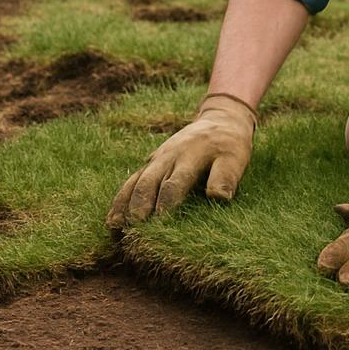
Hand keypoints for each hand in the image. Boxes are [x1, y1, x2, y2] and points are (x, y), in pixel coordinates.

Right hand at [105, 93, 257, 227]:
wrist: (220, 119)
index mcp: (190, 156)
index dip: (165, 204)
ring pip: (135, 181)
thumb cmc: (230, 144)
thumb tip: (218, 197)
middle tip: (131, 230)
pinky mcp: (152, 163)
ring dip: (124, 203)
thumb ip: (226, 176)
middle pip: (148, 182)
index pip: (174, 183)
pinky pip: (132, 180)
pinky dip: (121, 198)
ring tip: (114, 226)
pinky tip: (113, 218)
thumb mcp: (236, 157)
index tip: (158, 225)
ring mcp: (157, 159)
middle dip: (138, 206)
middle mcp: (168, 156)